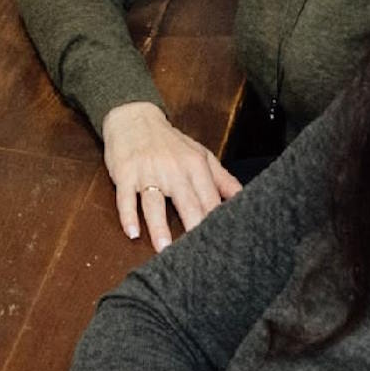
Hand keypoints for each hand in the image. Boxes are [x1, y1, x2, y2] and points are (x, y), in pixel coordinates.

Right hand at [100, 102, 241, 250]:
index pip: (210, 199)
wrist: (134, 118)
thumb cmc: (169, 142)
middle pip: (186, 202)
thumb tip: (244, 199)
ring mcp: (147, 172)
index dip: (216, 222)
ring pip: (153, 203)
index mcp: (194, 165)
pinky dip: (128, 215)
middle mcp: (172, 169)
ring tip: (163, 248)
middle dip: (193, 226)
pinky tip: (131, 232)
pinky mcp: (125, 174)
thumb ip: (222, 179)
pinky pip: (126, 197)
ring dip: (158, 226)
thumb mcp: (200, 154)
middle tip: (199, 253)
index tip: (221, 243)